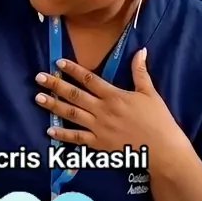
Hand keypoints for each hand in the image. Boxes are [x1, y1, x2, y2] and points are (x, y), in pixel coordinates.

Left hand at [35, 49, 187, 165]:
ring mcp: (99, 128)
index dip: (73, 70)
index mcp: (114, 96)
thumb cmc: (158, 120)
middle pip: (75, 95)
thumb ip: (140, 72)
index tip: (58, 63)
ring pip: (72, 115)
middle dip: (55, 85)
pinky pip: (77, 139)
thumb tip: (140, 50)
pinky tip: (50, 129)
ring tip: (38, 98)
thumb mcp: (150, 93)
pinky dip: (63, 134)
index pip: (89, 79)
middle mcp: (103, 110)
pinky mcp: (99, 145)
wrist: (163, 150)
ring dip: (54, 106)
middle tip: (39, 77)